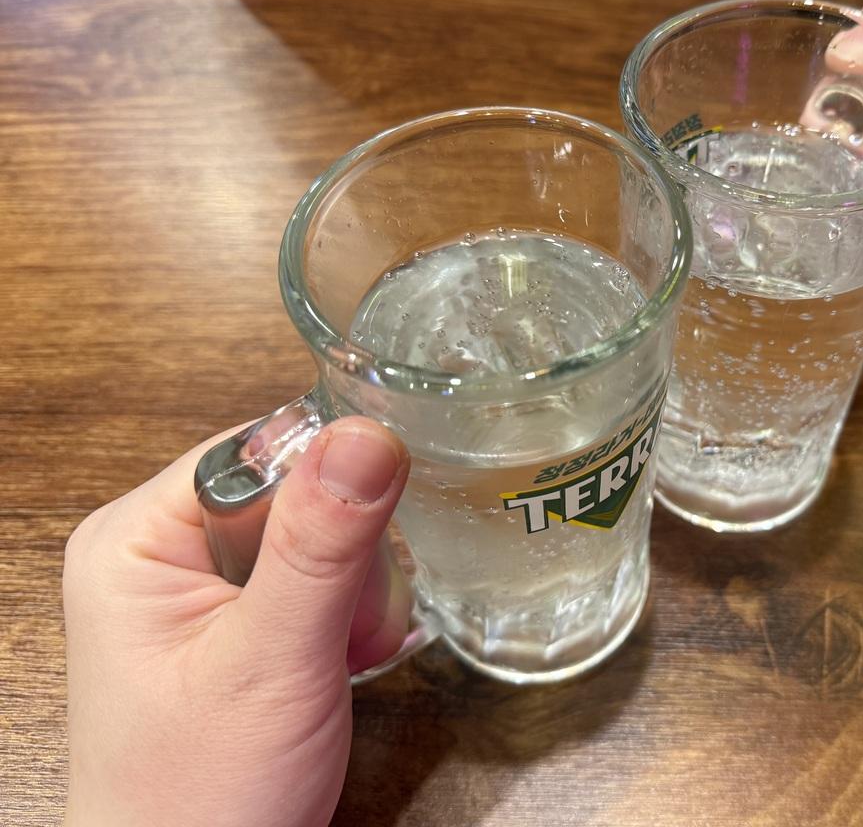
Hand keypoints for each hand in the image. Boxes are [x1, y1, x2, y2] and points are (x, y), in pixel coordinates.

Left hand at [63, 418, 411, 826]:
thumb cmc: (199, 799)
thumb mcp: (270, 663)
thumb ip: (320, 548)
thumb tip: (366, 433)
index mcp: (135, 539)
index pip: (258, 450)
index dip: (325, 495)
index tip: (356, 561)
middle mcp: (160, 550)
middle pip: (295, 489)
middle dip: (346, 559)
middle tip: (341, 634)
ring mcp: (198, 586)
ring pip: (319, 533)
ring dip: (355, 593)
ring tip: (340, 658)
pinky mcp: (236, 618)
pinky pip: (317, 576)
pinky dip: (348, 616)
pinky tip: (341, 661)